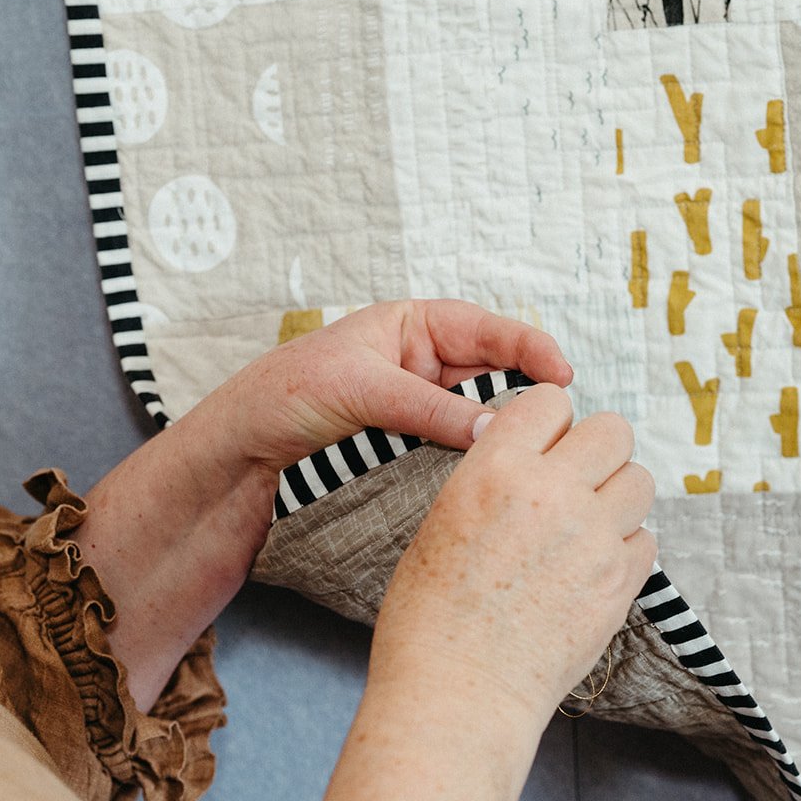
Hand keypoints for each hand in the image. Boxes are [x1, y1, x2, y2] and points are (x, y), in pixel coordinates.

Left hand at [73, 299, 573, 713]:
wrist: (236, 458)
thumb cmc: (281, 398)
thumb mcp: (358, 391)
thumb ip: (427, 409)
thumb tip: (492, 430)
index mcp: (412, 325)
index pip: (487, 327)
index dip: (530, 347)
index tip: (563, 375)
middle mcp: (424, 363)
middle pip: (496, 372)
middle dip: (529, 391)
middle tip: (561, 419)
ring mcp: (422, 408)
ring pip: (483, 416)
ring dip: (507, 431)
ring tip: (538, 450)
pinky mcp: (414, 450)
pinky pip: (461, 449)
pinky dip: (482, 460)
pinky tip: (498, 475)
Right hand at [370, 384, 656, 730]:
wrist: (458, 694)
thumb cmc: (430, 618)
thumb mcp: (442, 523)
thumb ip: (495, 480)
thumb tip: (532, 460)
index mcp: (495, 469)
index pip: (551, 402)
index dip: (551, 423)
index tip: (545, 448)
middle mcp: (551, 493)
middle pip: (613, 431)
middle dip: (598, 451)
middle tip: (577, 482)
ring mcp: (593, 538)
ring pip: (640, 481)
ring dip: (619, 496)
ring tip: (588, 527)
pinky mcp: (620, 583)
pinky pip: (647, 539)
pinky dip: (627, 548)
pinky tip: (594, 569)